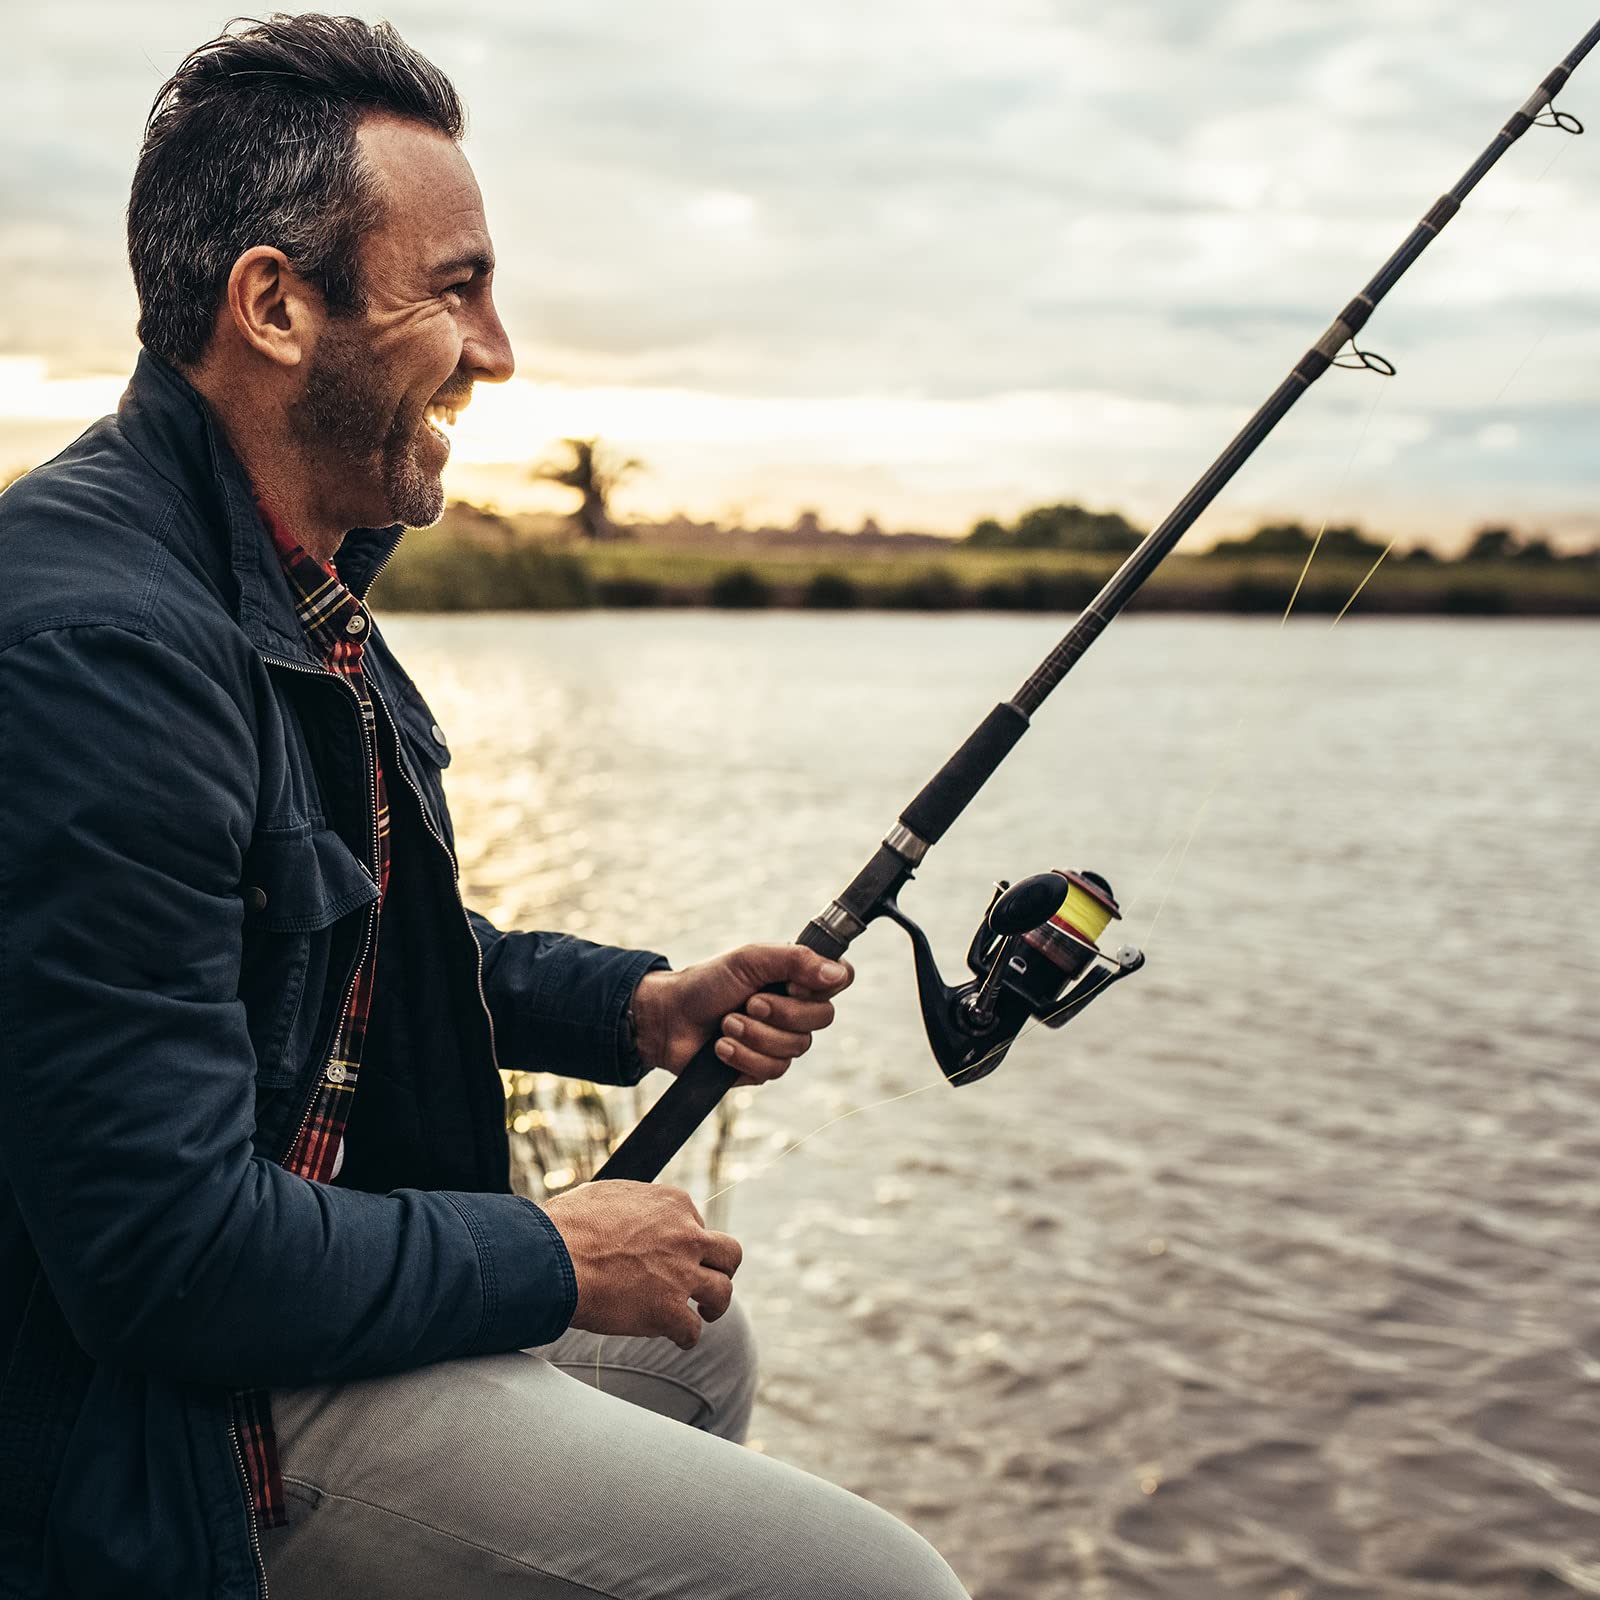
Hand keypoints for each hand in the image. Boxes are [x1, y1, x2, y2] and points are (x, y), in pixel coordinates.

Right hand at [541, 1180, 739, 1347]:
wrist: (553, 1258)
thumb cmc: (567, 1225)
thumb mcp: (608, 1194)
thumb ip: (632, 1205)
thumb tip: (628, 1213)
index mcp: (673, 1204)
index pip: (696, 1223)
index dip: (684, 1241)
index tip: (671, 1254)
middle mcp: (686, 1236)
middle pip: (728, 1253)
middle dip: (721, 1267)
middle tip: (709, 1279)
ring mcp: (681, 1274)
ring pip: (723, 1291)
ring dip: (715, 1304)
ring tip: (706, 1312)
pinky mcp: (668, 1310)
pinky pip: (692, 1330)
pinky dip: (686, 1336)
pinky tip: (678, 1338)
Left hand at [629, 944, 854, 1082]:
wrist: (669, 1019)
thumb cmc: (708, 982)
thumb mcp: (750, 959)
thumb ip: (795, 959)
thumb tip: (837, 972)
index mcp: (797, 977)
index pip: (841, 978)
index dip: (822, 985)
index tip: (792, 984)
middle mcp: (796, 1008)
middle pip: (822, 1018)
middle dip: (780, 1012)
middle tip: (748, 1003)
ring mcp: (782, 1040)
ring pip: (796, 1047)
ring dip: (755, 1035)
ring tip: (726, 1024)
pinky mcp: (763, 1067)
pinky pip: (773, 1069)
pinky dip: (744, 1055)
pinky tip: (721, 1047)